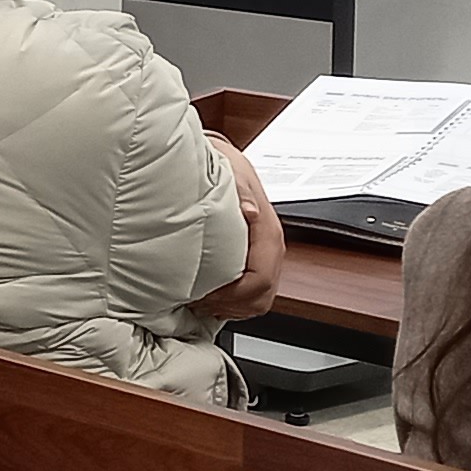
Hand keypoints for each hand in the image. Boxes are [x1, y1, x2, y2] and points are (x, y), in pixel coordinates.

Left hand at [191, 139, 285, 320]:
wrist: (227, 162)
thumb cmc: (226, 168)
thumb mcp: (232, 173)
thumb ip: (240, 191)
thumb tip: (250, 211)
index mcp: (268, 232)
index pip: (261, 278)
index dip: (233, 294)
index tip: (206, 294)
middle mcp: (270, 248)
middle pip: (262, 297)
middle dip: (231, 306)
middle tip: (199, 302)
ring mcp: (264, 256)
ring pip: (259, 300)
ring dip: (231, 308)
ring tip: (202, 301)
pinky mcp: (255, 260)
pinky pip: (252, 294)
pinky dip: (232, 303)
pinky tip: (210, 296)